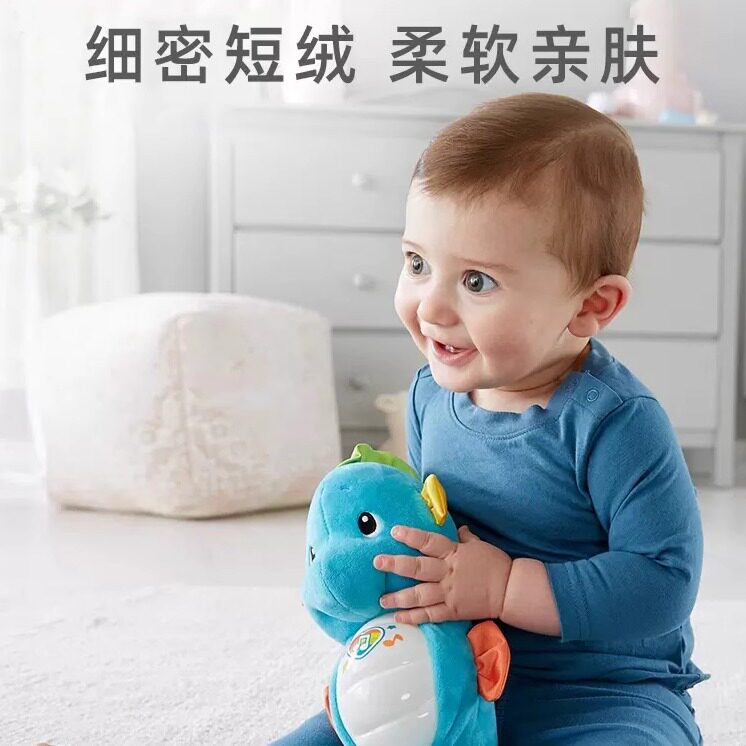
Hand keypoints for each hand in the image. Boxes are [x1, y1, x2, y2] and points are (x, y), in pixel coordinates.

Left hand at [374, 524, 512, 624]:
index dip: (411, 536)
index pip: (429, 542)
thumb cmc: (496, 564)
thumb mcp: (480, 545)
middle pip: (418, 568)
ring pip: (419, 595)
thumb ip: (466, 538)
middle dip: (396, 564)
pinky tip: (399, 618)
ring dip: (399, 597)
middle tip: (377, 562)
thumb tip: (460, 529)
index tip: (394, 531)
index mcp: (454, 553)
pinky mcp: (453, 611)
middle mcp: (447, 573)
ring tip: (381, 599)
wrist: (510, 590)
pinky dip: (414, 617)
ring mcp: (449, 593)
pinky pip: (430, 615)